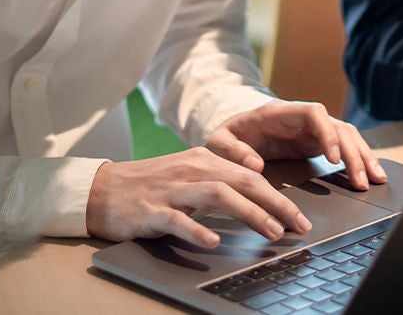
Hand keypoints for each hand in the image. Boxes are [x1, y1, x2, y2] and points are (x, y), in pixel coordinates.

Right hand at [86, 146, 311, 247]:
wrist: (103, 189)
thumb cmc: (151, 186)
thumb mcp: (189, 177)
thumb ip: (221, 181)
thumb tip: (258, 193)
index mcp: (204, 160)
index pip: (250, 176)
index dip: (279, 196)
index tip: (299, 217)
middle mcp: (192, 170)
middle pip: (242, 182)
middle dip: (276, 204)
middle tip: (298, 226)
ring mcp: (171, 189)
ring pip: (217, 195)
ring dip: (248, 213)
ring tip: (270, 231)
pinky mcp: (150, 209)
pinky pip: (177, 219)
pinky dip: (196, 230)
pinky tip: (212, 242)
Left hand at [206, 100, 387, 189]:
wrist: (236, 129)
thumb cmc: (230, 134)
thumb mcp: (219, 141)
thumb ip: (233, 150)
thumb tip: (254, 164)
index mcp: (281, 112)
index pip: (314, 113)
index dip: (327, 133)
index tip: (332, 158)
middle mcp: (303, 118)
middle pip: (338, 126)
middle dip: (353, 152)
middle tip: (361, 180)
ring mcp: (314, 129)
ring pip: (347, 136)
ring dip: (363, 156)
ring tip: (375, 179)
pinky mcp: (318, 142)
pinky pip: (345, 147)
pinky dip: (359, 159)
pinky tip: (370, 175)